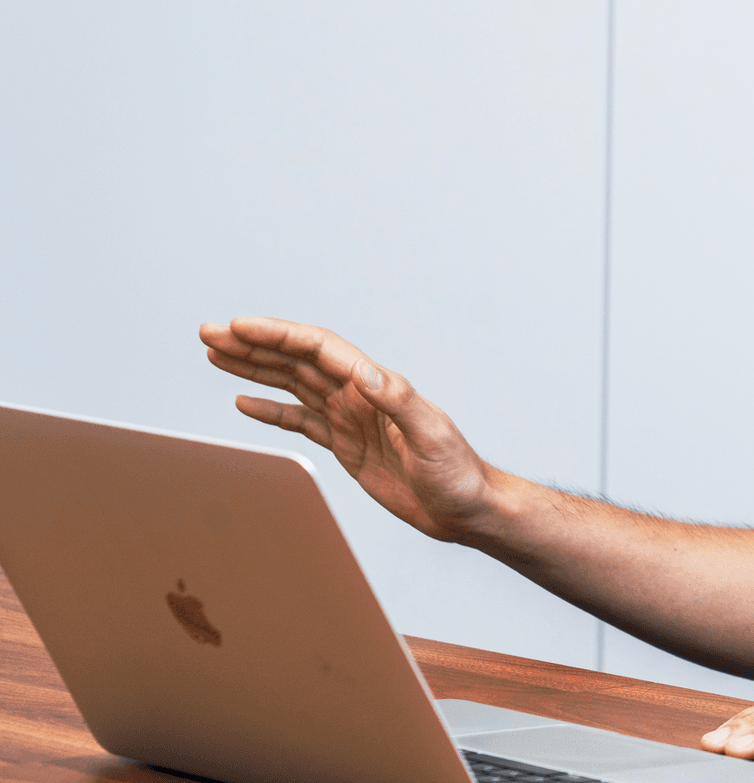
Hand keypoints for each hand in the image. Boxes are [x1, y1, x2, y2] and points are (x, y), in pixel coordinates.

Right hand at [201, 317, 503, 542]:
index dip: (277, 335)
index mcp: (376, 386)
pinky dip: (270, 409)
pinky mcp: (346, 444)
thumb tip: (368, 373)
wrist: (465, 507)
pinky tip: (244, 401)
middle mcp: (359, 395)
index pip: (317, 349)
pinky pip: (300, 420)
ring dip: (255, 368)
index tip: (238, 326)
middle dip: (253, 344)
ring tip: (217, 354)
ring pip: (293, 384)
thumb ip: (401, 402)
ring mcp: (350, 418)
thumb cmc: (456, 473)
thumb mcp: (431, 436)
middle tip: (209, 332)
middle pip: (296, 359)